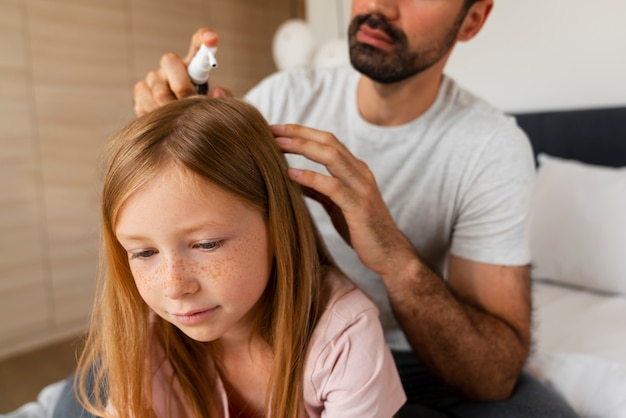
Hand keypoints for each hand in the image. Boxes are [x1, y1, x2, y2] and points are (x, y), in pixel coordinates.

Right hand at [133, 28, 231, 115]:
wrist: (180, 131)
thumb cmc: (200, 115)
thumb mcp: (216, 108)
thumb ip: (223, 99)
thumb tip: (218, 91)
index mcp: (193, 66)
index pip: (198, 45)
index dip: (204, 39)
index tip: (212, 39)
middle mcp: (170, 67)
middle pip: (169, 61)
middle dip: (183, 87)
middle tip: (192, 103)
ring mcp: (153, 79)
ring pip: (158, 89)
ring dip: (171, 108)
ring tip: (181, 118)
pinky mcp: (140, 95)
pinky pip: (144, 102)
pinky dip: (157, 116)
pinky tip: (166, 122)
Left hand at [272, 124, 414, 277]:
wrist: (389, 254)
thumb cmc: (361, 229)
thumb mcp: (337, 205)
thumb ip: (319, 189)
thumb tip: (292, 176)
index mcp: (355, 170)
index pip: (328, 141)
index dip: (302, 132)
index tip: (276, 129)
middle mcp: (360, 173)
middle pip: (328, 142)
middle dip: (299, 134)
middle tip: (271, 131)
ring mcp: (362, 189)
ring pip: (332, 157)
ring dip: (302, 148)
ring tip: (277, 145)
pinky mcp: (359, 208)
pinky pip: (333, 187)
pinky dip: (311, 178)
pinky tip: (291, 174)